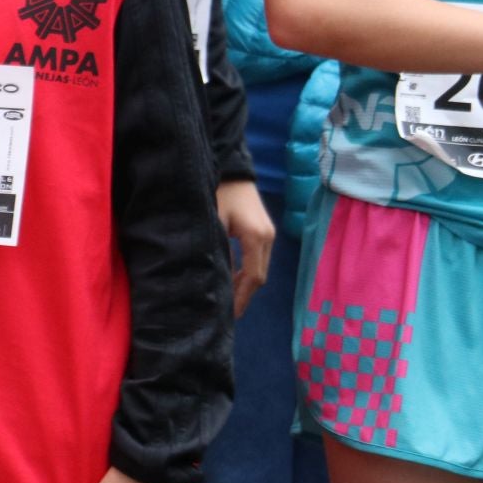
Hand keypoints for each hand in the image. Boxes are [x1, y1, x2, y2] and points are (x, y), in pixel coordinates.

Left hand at [217, 179, 273, 318]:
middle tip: (227, 313)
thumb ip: (217, 250)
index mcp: (256, 237)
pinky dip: (247, 271)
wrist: (231, 169)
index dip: (242, 297)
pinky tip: (233, 278)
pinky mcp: (264, 230)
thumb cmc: (218, 192)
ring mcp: (268, 234)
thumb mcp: (213, 222)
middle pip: (259, 276)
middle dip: (244, 295)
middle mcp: (268, 237)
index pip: (253, 276)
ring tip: (229, 300)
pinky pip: (258, 258)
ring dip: (245, 284)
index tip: (231, 314)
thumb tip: (217, 277)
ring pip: (260, 268)